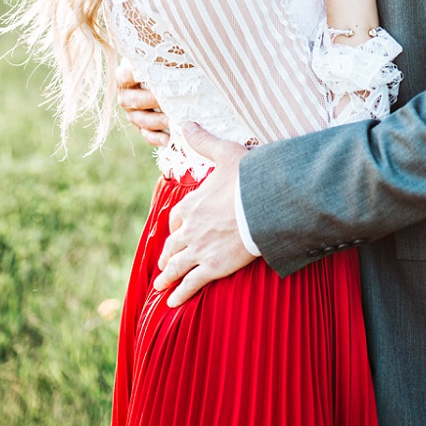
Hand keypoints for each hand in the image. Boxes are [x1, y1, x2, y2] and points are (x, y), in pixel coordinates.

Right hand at [116, 60, 168, 146]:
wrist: (172, 82)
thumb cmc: (165, 66)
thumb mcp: (159, 60)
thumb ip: (157, 60)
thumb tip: (164, 55)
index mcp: (124, 77)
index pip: (125, 76)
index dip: (135, 76)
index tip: (153, 76)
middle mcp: (126, 96)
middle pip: (134, 101)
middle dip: (152, 101)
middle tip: (170, 100)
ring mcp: (133, 113)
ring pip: (141, 119)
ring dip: (158, 121)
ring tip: (173, 119)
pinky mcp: (143, 128)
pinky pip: (147, 135)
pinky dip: (158, 138)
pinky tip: (169, 138)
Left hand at [153, 123, 254, 306]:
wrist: (264, 205)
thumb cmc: (248, 179)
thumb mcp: (225, 153)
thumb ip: (204, 141)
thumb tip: (186, 122)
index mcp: (192, 204)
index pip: (176, 218)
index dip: (175, 226)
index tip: (176, 231)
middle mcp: (191, 228)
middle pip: (173, 244)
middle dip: (168, 254)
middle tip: (164, 264)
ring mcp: (200, 249)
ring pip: (177, 266)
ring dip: (167, 276)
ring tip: (161, 286)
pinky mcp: (213, 266)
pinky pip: (191, 283)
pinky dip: (180, 293)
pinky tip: (172, 303)